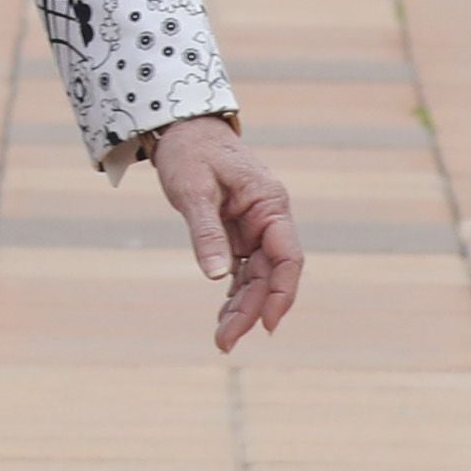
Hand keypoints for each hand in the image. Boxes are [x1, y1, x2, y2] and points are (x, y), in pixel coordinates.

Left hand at [146, 116, 301, 352]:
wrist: (182, 128)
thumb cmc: (191, 151)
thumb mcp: (193, 190)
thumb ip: (206, 232)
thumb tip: (216, 277)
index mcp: (270, 204)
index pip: (288, 258)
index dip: (281, 294)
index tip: (266, 324)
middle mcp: (268, 218)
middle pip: (270, 274)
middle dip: (252, 310)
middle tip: (225, 342)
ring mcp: (254, 226)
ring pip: (256, 276)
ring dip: (242, 307)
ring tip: (222, 338)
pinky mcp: (237, 232)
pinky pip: (241, 268)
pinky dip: (233, 292)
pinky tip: (223, 315)